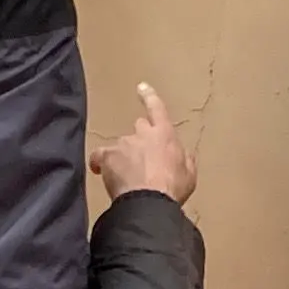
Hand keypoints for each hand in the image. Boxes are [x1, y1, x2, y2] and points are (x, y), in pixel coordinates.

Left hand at [92, 81, 197, 207]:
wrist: (149, 201)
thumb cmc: (172, 189)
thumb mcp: (189, 175)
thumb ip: (185, 160)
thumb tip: (184, 156)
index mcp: (165, 135)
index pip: (157, 108)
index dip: (149, 97)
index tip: (142, 87)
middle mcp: (143, 134)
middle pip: (138, 127)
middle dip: (140, 140)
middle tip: (143, 160)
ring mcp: (124, 144)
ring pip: (120, 145)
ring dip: (123, 157)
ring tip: (127, 177)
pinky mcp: (108, 156)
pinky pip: (99, 156)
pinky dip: (99, 163)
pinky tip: (99, 171)